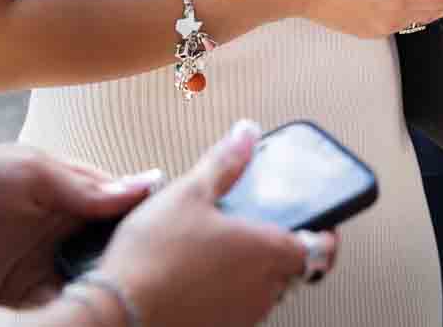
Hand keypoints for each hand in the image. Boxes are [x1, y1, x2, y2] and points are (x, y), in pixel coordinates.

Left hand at [0, 144, 161, 307]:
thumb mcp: (34, 175)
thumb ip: (86, 188)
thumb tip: (148, 184)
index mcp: (79, 194)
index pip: (128, 211)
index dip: (151, 225)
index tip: (176, 238)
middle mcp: (70, 231)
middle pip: (115, 254)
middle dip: (130, 268)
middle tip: (152, 285)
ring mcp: (48, 263)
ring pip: (90, 284)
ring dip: (103, 295)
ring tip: (123, 307)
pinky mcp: (22, 294)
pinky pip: (55, 310)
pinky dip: (69, 317)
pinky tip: (83, 320)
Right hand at [93, 119, 336, 325]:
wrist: (117, 315)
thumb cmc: (151, 259)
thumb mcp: (189, 192)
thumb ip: (225, 161)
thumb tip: (246, 133)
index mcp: (268, 252)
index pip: (322, 249)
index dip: (326, 234)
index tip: (322, 223)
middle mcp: (263, 290)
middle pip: (292, 268)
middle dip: (279, 248)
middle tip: (256, 227)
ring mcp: (242, 316)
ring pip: (264, 290)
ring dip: (252, 271)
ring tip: (221, 249)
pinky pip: (237, 308)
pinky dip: (228, 291)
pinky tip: (198, 275)